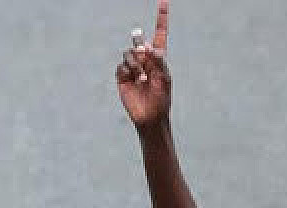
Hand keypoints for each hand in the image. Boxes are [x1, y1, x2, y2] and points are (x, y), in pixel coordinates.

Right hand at [117, 0, 170, 131]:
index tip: (164, 2)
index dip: (161, 19)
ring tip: (142, 78)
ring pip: (129, 53)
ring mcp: (133, 67)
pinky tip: (134, 81)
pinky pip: (122, 65)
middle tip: (143, 53)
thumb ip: (159, 62)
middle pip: (140, 41)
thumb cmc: (162, 100)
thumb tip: (150, 47)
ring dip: (136, 64)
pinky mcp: (122, 75)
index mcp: (159, 59)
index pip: (160, 35)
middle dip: (140, 42)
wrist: (150, 116)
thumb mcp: (164, 80)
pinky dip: (128, 71)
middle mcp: (145, 60)